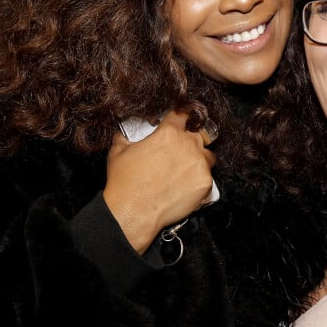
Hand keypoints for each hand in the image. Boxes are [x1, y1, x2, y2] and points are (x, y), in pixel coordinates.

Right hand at [103, 110, 215, 252]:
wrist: (132, 212)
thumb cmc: (124, 183)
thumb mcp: (118, 152)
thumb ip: (125, 136)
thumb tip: (124, 132)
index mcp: (169, 132)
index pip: (183, 114)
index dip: (182, 117)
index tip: (183, 121)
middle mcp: (188, 145)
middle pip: (200, 134)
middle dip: (191, 141)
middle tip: (182, 151)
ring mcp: (199, 164)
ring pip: (208, 156)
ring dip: (200, 159)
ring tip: (186, 170)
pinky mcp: (205, 184)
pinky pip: (208, 178)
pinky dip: (200, 181)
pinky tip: (186, 187)